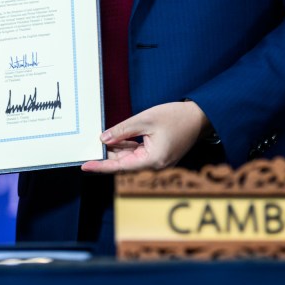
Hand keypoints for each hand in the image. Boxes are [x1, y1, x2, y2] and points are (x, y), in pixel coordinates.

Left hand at [81, 101, 209, 172]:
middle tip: (94, 144)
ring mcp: (158, 164)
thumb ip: (122, 131)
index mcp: (153, 161)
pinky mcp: (158, 158)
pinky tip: (119, 139)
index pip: (120, 167)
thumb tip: (104, 139)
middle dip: (109, 154)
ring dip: (118, 150)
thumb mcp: (144, 120)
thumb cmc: (175, 117)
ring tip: (107, 137)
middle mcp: (156, 167)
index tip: (85, 166)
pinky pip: (138, 156)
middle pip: (124, 165)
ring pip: (130, 160)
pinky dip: (127, 148)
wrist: (198, 117)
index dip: (101, 166)